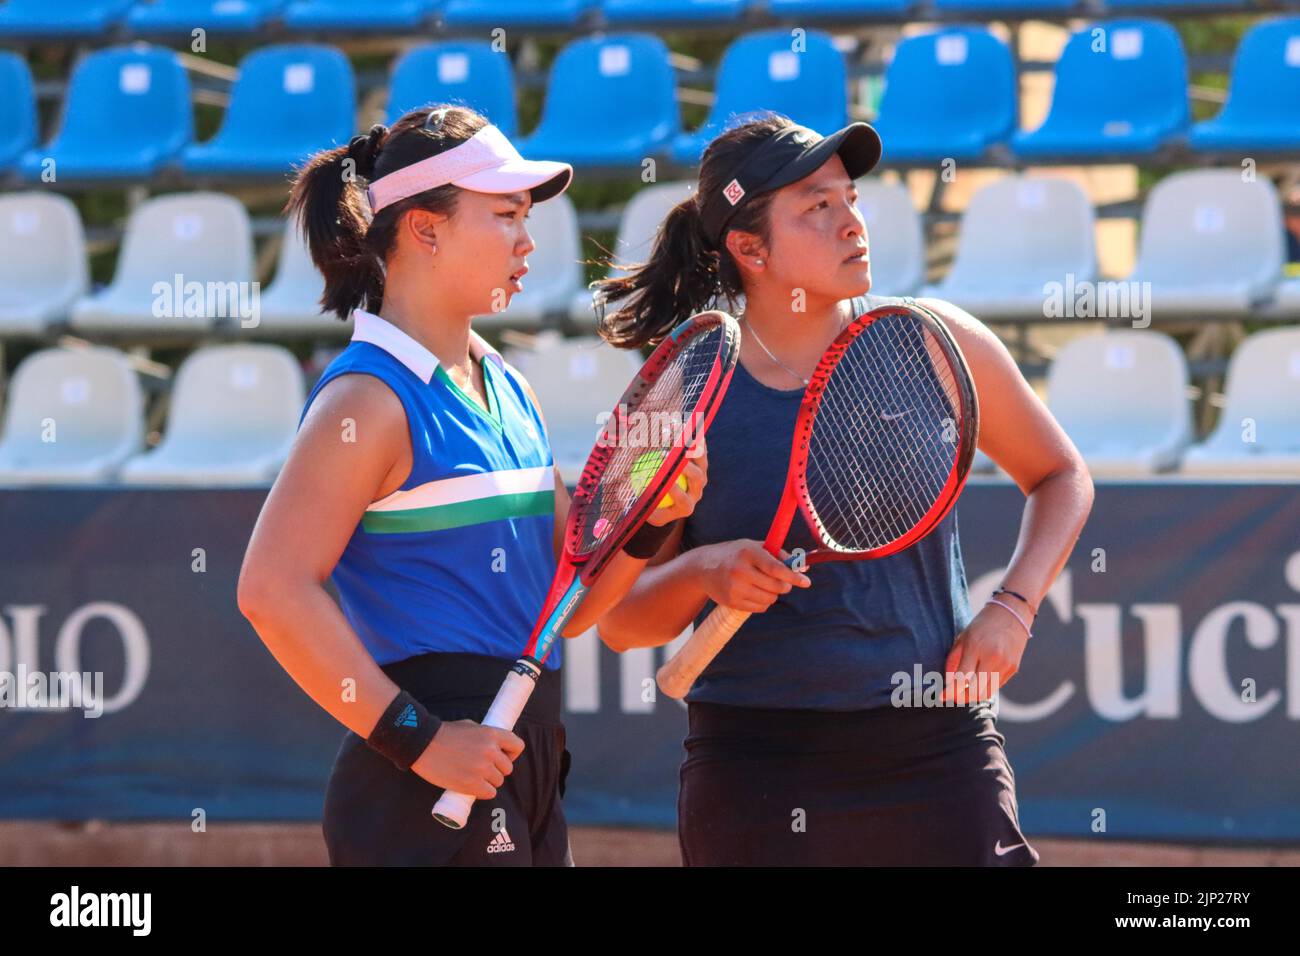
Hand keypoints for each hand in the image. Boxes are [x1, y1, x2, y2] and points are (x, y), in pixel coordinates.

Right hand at [410, 719, 524, 799]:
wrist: (423, 744)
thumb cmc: (444, 734)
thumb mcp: (470, 726)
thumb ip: (485, 736)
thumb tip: (496, 747)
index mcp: (492, 734)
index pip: (517, 746)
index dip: (511, 754)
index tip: (502, 757)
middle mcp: (490, 751)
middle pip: (507, 768)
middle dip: (496, 769)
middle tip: (482, 769)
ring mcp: (482, 768)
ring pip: (498, 782)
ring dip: (488, 781)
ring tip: (473, 777)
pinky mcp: (471, 784)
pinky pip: (489, 793)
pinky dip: (482, 792)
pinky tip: (472, 786)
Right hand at [645, 433, 707, 526]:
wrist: (666, 501)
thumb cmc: (649, 505)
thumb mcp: (643, 507)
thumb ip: (638, 500)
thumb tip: (623, 493)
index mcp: (685, 507)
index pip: (683, 500)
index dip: (676, 491)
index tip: (665, 481)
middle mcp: (697, 492)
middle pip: (697, 478)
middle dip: (685, 467)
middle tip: (669, 456)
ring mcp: (701, 477)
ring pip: (701, 462)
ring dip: (693, 449)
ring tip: (684, 437)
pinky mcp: (701, 464)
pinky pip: (700, 449)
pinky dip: (694, 439)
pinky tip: (688, 428)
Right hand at [693, 538, 811, 613]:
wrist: (704, 567)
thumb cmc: (736, 554)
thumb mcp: (755, 547)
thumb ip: (780, 555)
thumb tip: (804, 567)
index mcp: (747, 553)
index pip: (776, 568)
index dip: (793, 576)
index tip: (806, 582)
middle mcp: (740, 570)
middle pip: (776, 587)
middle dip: (785, 586)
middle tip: (783, 582)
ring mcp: (734, 588)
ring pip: (769, 599)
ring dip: (774, 594)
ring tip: (764, 585)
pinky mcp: (731, 602)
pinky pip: (760, 608)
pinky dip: (764, 602)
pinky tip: (755, 592)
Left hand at [939, 603, 1030, 703]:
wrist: (1011, 613)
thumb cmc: (982, 624)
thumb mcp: (963, 637)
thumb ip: (954, 660)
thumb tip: (949, 682)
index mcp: (976, 648)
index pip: (961, 678)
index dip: (951, 691)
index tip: (942, 696)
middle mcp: (992, 658)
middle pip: (975, 691)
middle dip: (961, 698)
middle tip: (953, 697)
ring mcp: (1005, 665)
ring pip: (987, 693)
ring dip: (974, 696)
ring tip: (964, 691)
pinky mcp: (1013, 669)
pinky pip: (996, 686)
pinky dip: (985, 687)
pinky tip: (978, 682)